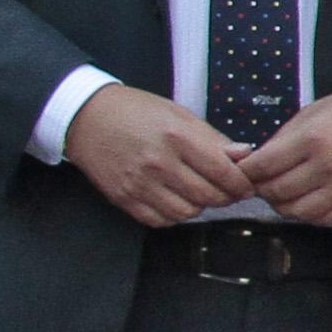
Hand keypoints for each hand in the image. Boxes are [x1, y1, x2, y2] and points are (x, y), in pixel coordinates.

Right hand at [61, 86, 251, 227]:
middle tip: (227, 192)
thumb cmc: (134, 111)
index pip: (223, 172)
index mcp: (176, 136)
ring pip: (187, 213)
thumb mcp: (178, 114)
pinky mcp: (124, 198)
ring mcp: (139, 184)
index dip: (241, 184)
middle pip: (208, 196)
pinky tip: (175, 199)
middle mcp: (158, 163)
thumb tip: (244, 155)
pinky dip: (174, 215)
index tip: (246, 185)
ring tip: (198, 193)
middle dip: (225, 197)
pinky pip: (160, 220)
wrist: (86, 117)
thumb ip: (212, 137)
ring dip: (199, 206)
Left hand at [237, 80, 331, 227]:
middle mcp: (328, 167)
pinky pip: (324, 219)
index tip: (243, 171)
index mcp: (311, 140)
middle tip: (260, 183)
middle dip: (261, 189)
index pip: (262, 167)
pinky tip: (305, 201)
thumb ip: (283, 138)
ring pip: (297, 212)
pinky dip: (308, 214)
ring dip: (282, 205)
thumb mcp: (312, 112)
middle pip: (276, 192)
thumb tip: (256, 160)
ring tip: (281, 193)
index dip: (246, 172)